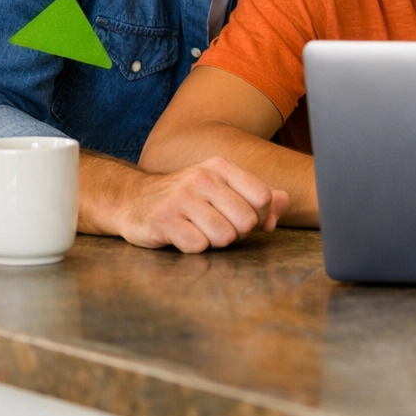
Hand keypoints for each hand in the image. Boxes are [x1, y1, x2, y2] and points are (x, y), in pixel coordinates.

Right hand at [108, 156, 289, 252]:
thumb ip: (258, 197)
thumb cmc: (186, 198)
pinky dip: (194, 248)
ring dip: (215, 242)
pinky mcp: (162, 219)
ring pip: (224, 236)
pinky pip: (198, 246)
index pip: (263, 197)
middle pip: (246, 221)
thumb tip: (282, 206)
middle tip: (218, 227)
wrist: (133, 200)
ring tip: (199, 230)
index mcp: (221, 167)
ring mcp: (180, 198)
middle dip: (237, 233)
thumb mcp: (223, 189)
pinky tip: (182, 236)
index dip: (260, 217)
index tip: (244, 220)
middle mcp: (202, 178)